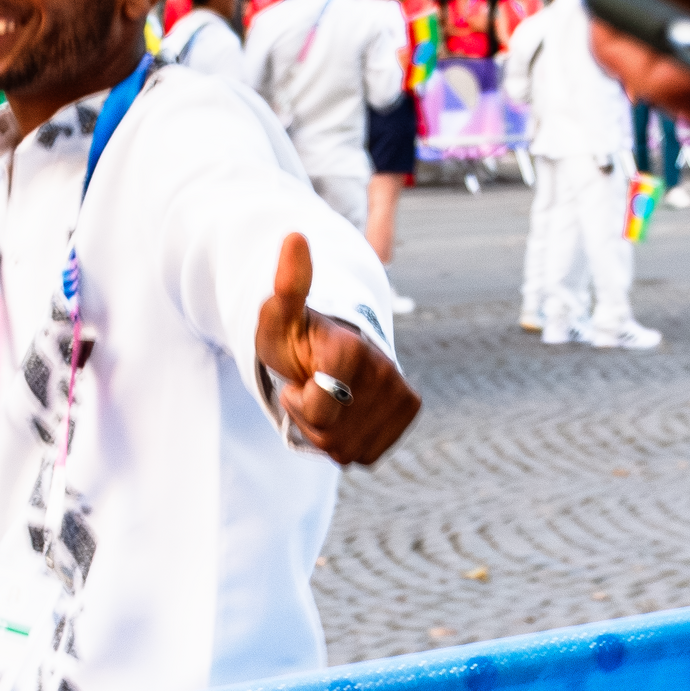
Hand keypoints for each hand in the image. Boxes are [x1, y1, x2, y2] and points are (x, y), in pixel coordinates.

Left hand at [253, 232, 419, 465]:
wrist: (334, 345)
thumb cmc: (299, 334)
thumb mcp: (280, 315)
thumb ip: (287, 286)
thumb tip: (294, 236)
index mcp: (352, 348)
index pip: (317, 412)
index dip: (297, 403)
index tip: (297, 378)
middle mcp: (384, 369)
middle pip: (332, 436)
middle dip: (310, 421)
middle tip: (310, 389)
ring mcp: (401, 392)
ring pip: (348, 449)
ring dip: (328, 434)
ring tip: (327, 400)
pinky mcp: (409, 410)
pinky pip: (367, 454)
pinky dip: (350, 442)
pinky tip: (346, 415)